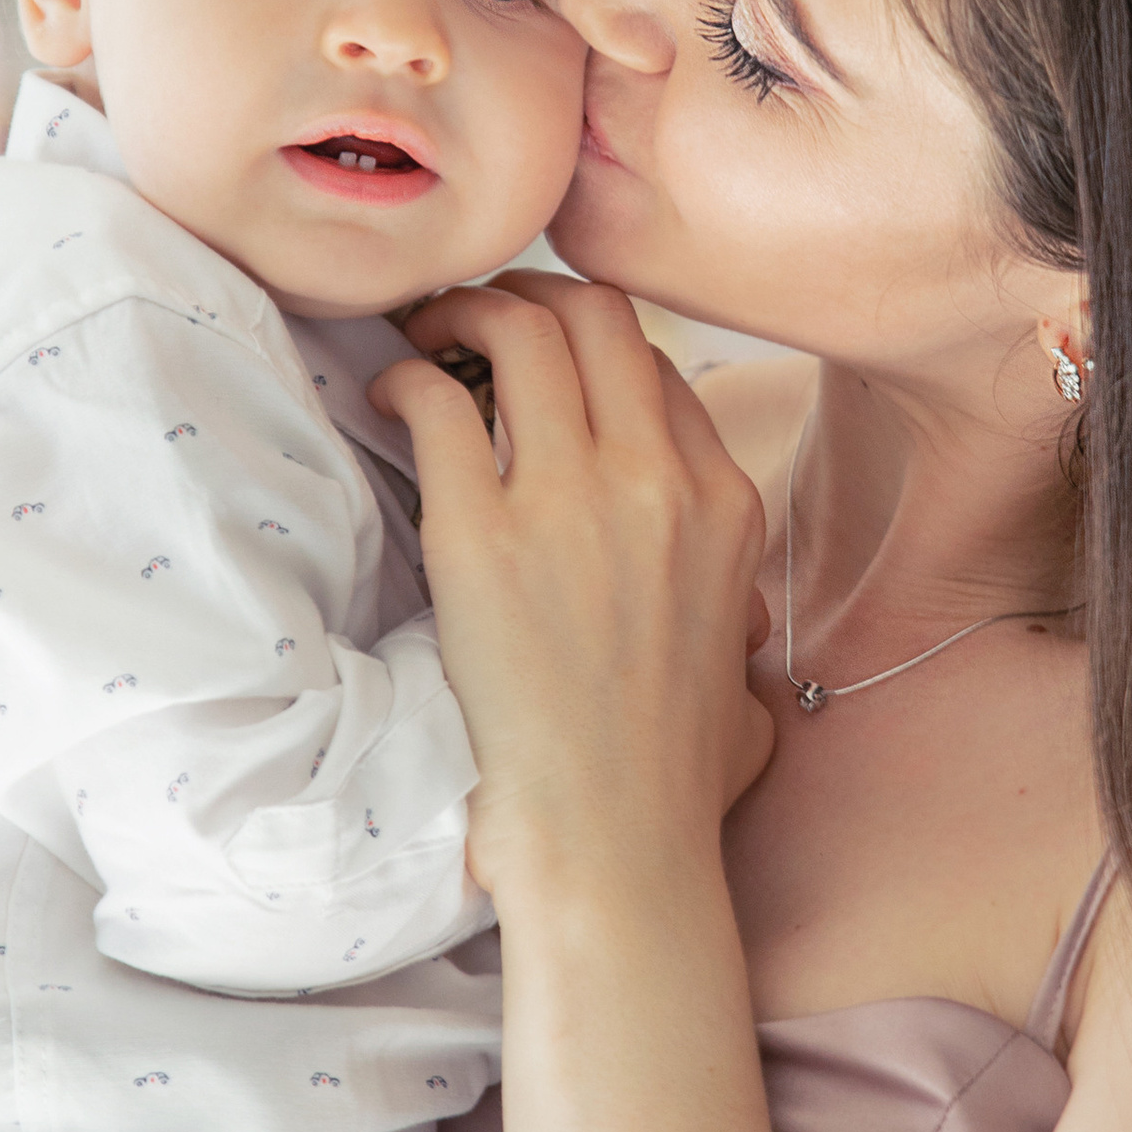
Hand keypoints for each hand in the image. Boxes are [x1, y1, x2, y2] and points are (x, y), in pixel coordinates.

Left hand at [371, 275, 772, 910]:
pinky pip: (439, 402)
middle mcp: (658, 481)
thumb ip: (736, 613)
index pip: (659, 367)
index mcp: (725, 503)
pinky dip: (407, 378)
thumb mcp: (743, 669)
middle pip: (599, 317)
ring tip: (424, 332)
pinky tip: (388, 397)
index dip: (593, 345)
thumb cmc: (672, 779)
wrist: (614, 837)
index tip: (546, 357)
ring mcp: (570, 501)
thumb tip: (731, 621)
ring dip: (464, 312)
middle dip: (533, 295)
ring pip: (523, 330)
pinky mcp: (480, 536)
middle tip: (478, 316)